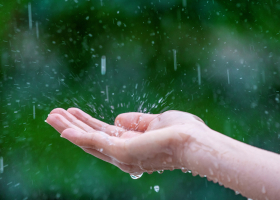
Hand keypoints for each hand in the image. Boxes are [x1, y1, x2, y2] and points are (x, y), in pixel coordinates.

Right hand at [46, 108, 206, 175]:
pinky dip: (78, 136)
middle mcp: (123, 153)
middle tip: (53, 114)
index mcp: (131, 144)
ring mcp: (122, 154)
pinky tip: (63, 128)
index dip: (87, 122)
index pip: (103, 133)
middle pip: (91, 138)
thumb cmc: (181, 131)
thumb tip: (118, 118)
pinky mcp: (121, 152)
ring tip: (51, 116)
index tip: (73, 112)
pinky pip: (94, 143)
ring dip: (69, 128)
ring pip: (88, 141)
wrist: (194, 141)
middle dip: (72, 126)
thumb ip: (136, 121)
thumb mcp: (155, 121)